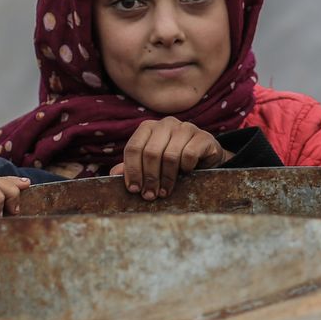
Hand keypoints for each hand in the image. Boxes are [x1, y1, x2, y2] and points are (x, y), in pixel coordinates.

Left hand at [110, 118, 231, 199]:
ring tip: (165, 192)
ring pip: (170, 155)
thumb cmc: (175, 162)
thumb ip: (134, 166)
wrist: (207, 157)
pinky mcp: (203, 137)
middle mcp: (166, 124)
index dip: (132, 171)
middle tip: (150, 196)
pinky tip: (186, 174)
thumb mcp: (153, 164)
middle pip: (150, 153)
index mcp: (148, 127)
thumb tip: (113, 175)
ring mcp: (186, 128)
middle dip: (149, 178)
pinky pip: (189, 155)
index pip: (133, 148)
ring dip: (166, 178)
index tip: (134, 189)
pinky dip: (186, 168)